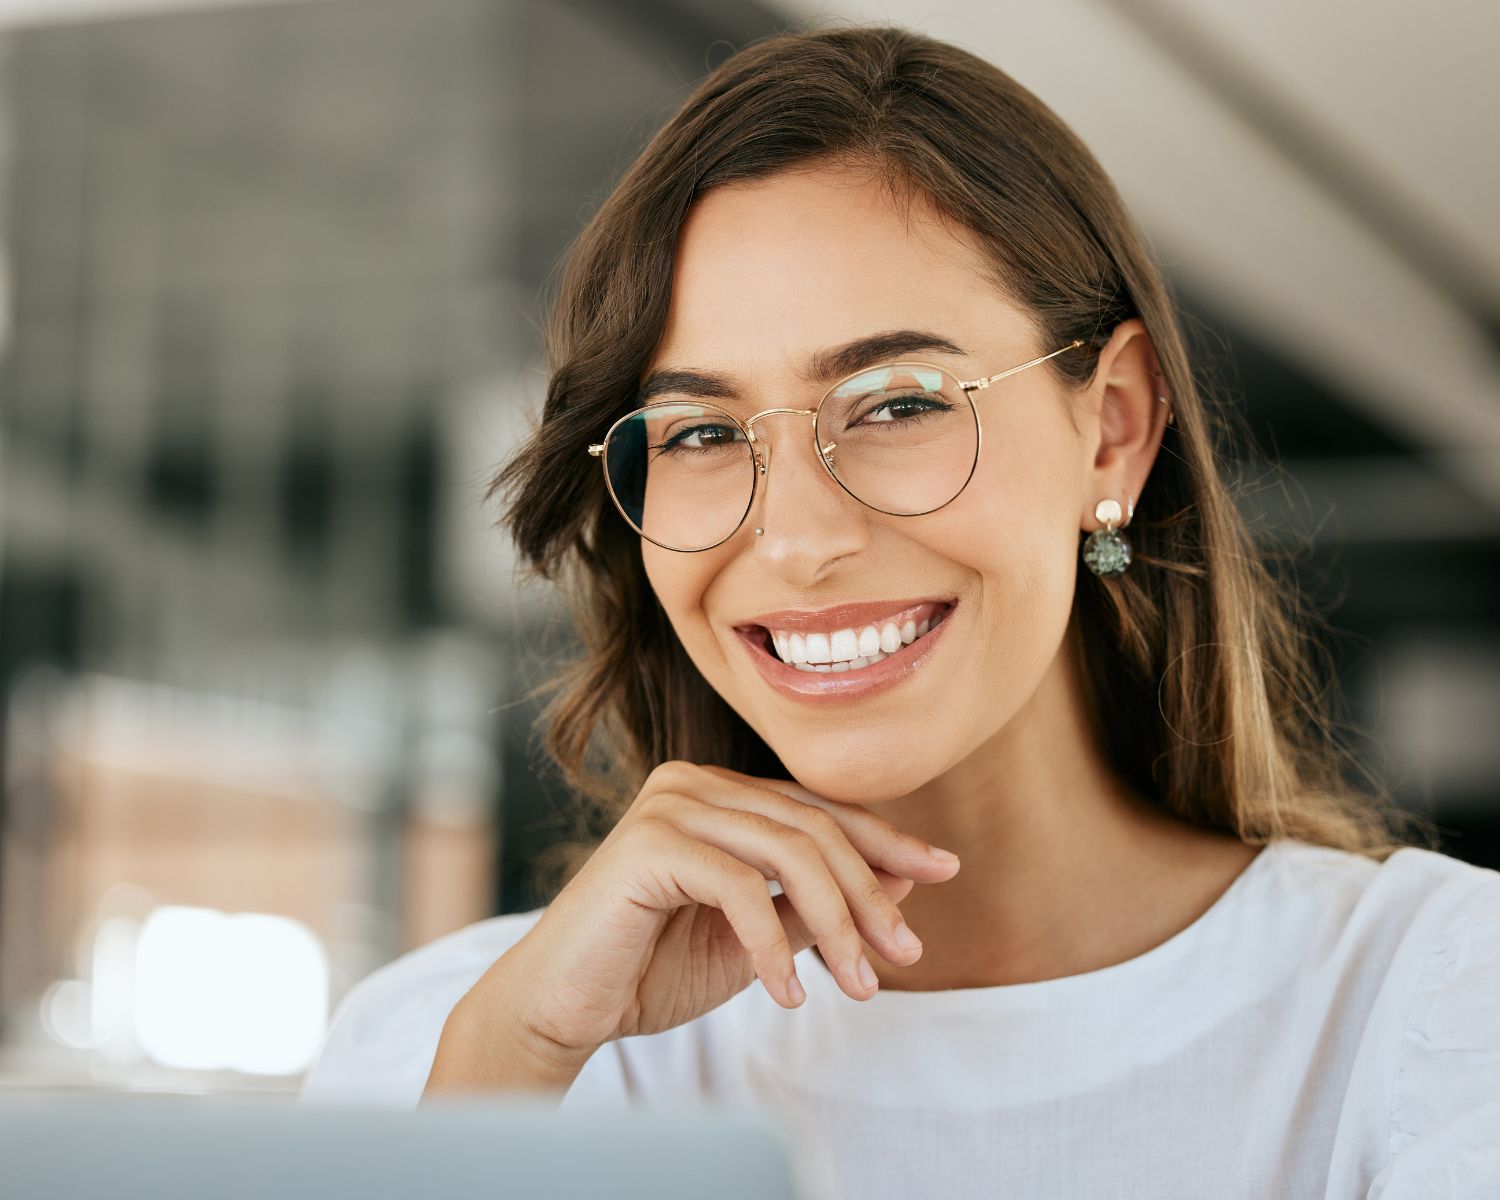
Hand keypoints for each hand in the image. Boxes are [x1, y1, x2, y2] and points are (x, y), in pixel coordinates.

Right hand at [467, 760, 959, 1056]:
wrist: (562, 1007)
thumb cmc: (651, 970)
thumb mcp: (758, 937)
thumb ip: (816, 904)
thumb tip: (905, 879)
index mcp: (718, 794)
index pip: (819, 809)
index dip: (886, 840)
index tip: (944, 870)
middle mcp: (694, 783)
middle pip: (813, 827)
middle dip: (869, 894)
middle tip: (905, 954)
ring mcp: (669, 805)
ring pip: (789, 852)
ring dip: (837, 923)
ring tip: (863, 984)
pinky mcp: (648, 843)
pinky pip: (742, 888)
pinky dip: (774, 946)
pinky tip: (790, 995)